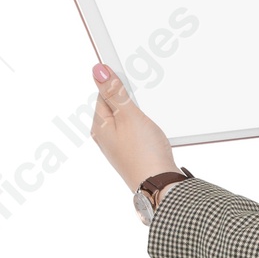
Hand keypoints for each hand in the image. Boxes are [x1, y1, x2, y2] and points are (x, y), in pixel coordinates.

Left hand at [89, 65, 176, 192]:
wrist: (161, 186)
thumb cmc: (144, 154)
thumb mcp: (129, 116)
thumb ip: (115, 92)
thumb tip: (98, 71)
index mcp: (99, 126)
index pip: (103, 94)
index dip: (118, 85)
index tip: (132, 81)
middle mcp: (106, 138)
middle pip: (115, 107)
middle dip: (131, 101)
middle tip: (143, 107)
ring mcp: (119, 147)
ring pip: (128, 120)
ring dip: (140, 117)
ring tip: (149, 125)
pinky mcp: (133, 155)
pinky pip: (136, 134)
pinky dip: (145, 130)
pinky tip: (153, 135)